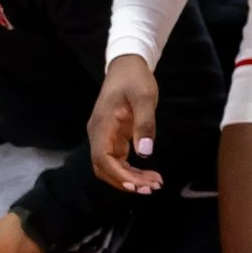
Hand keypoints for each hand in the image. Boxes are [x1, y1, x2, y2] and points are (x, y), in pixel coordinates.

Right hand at [88, 55, 162, 193]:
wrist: (128, 64)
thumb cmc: (135, 78)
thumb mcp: (144, 97)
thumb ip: (144, 124)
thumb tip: (145, 153)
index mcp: (101, 125)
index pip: (102, 158)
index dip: (118, 175)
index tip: (138, 184)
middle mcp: (98, 134)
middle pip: (104, 167)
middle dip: (125, 181)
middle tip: (151, 188)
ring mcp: (104, 136)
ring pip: (111, 166)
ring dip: (129, 178)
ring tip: (153, 184)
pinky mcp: (113, 136)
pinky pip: (117, 159)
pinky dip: (131, 169)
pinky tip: (147, 174)